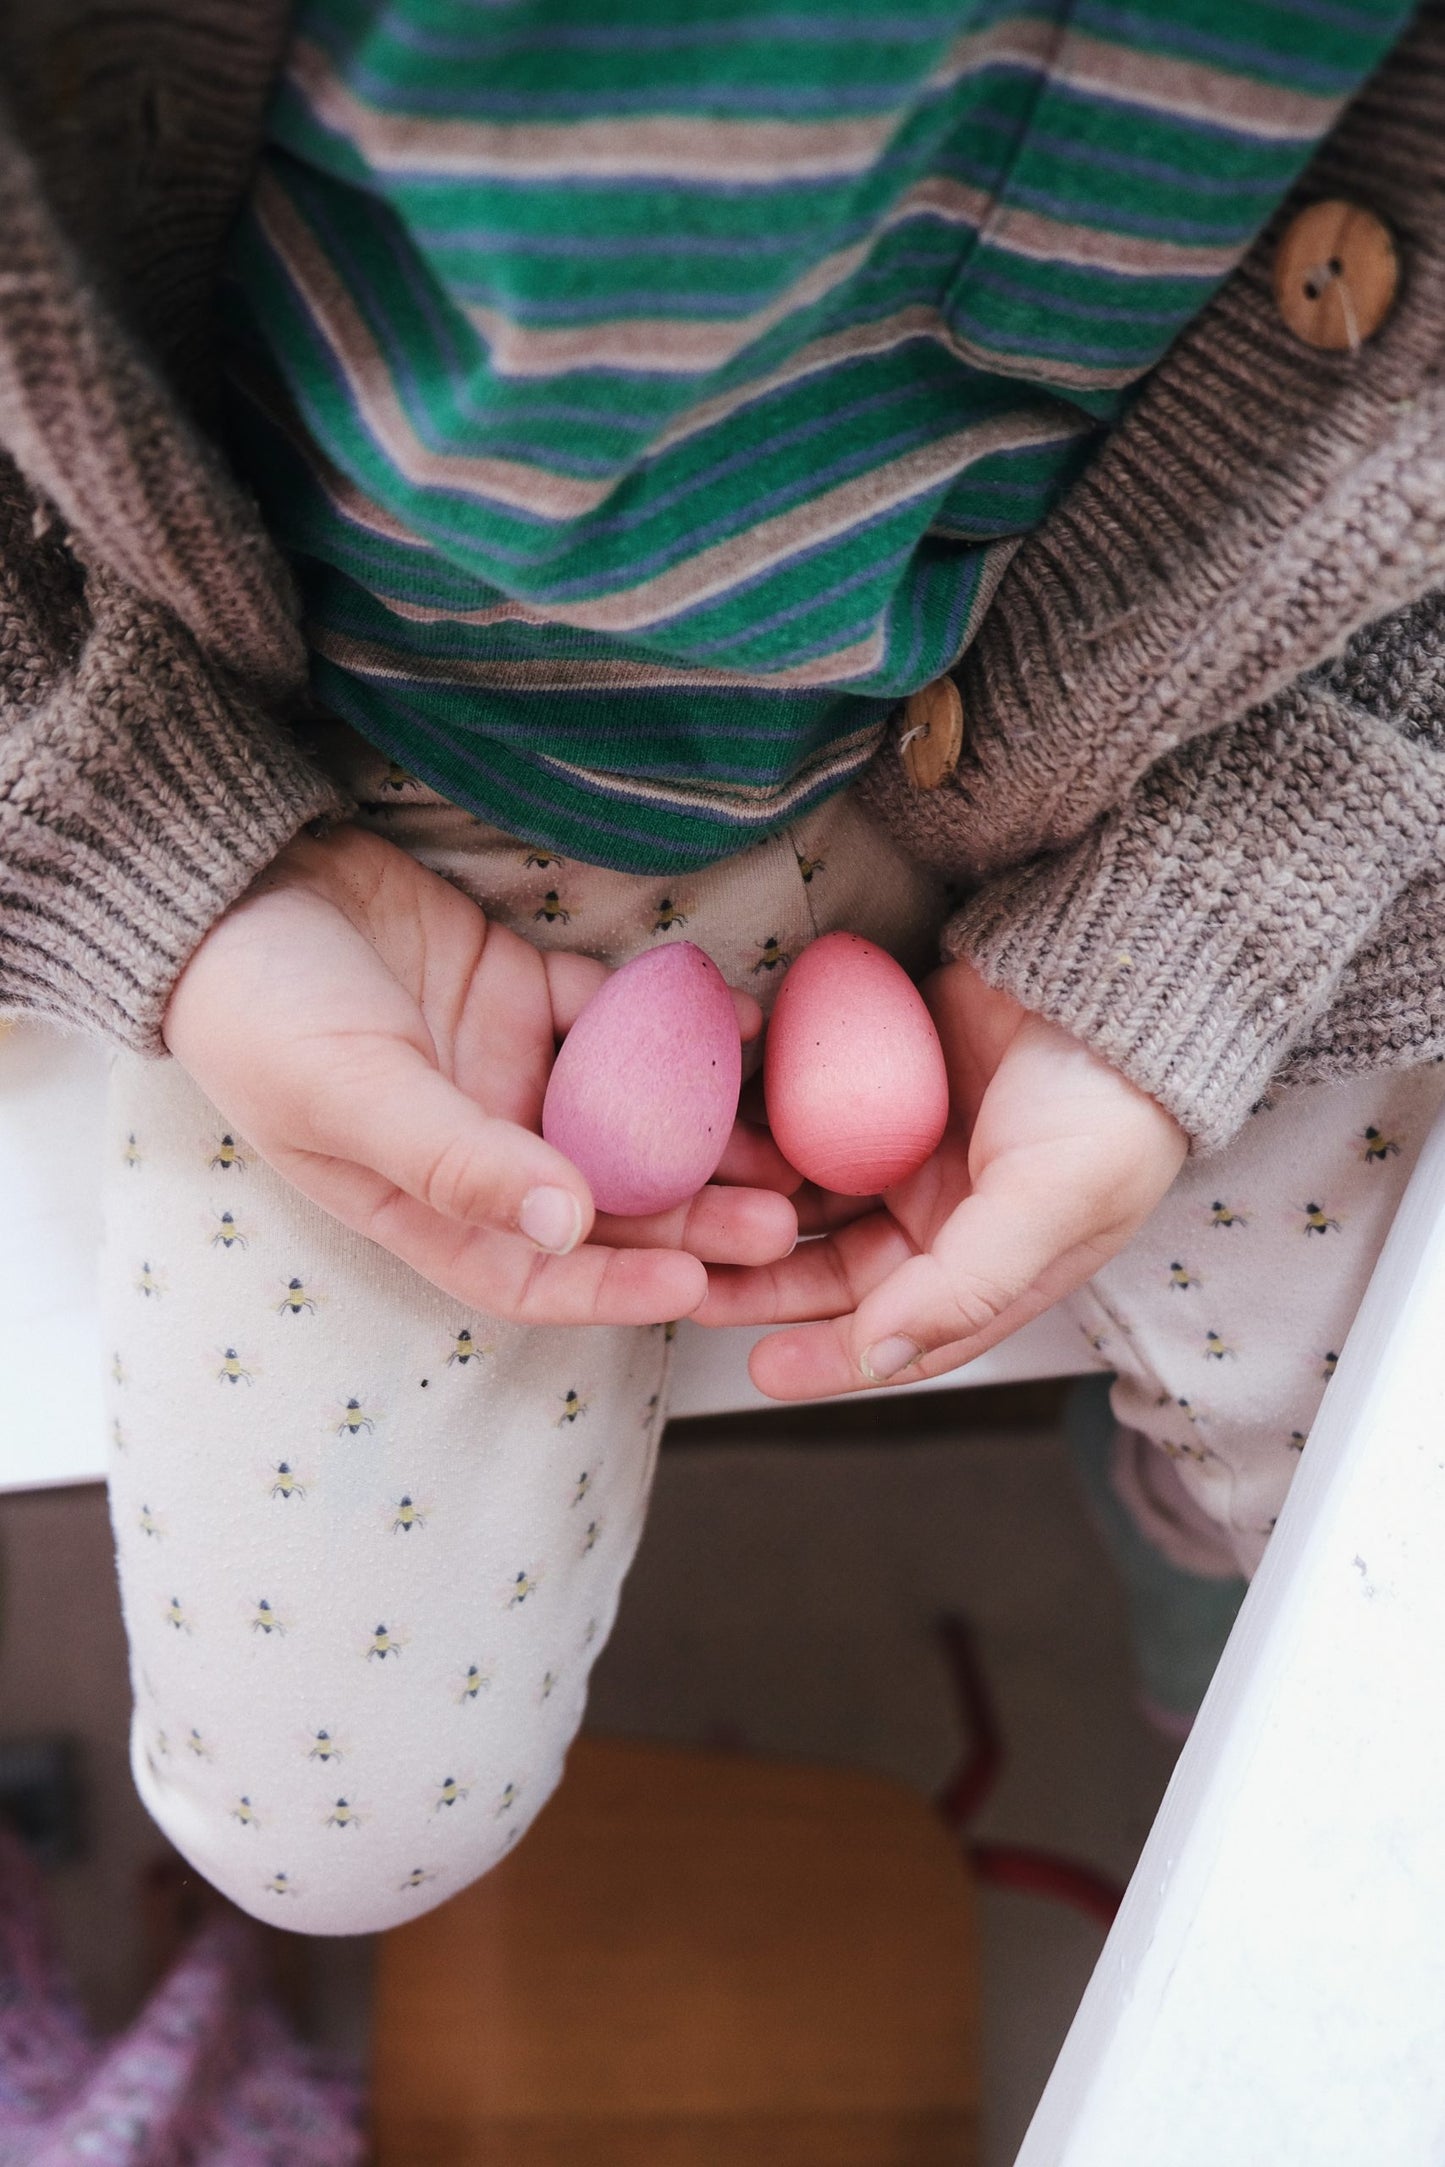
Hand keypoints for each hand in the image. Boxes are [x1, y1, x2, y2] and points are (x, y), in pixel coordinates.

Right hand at [162, 823, 797, 1325]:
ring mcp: (513, 1073)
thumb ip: (453, 1159)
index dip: (613, 1289)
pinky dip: (680, 1024)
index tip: (695, 1285)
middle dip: (692, 1216)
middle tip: (780, 1218)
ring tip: (789, 1139)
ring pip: (628, 1119)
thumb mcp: (348, 1093)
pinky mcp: (533, 995)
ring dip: (705, 1132)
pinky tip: (745, 1027)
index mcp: (422, 1204)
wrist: (236, 873)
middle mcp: (481, 1151)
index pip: (530, 1275)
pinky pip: (621, 1019)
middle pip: (605, 1204)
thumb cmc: (258, 1007)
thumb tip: (563, 1226)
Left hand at [695, 958, 1187, 1395]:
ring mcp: (899, 1142)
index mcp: (986, 1263)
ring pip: (802, 1191)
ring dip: (748, 1200)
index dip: (829, 1358)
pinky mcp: (871, 1075)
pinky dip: (759, 1118)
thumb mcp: (1050, 1204)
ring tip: (692, 1202)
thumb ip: (964, 1286)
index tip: (759, 1370)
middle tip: (690, 1286)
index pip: (896, 1332)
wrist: (1117, 963)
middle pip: (829, 1268)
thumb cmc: (1107, 1101)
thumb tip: (875, 1358)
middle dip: (761, 1282)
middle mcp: (937, 1213)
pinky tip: (713, 1125)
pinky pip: (799, 1110)